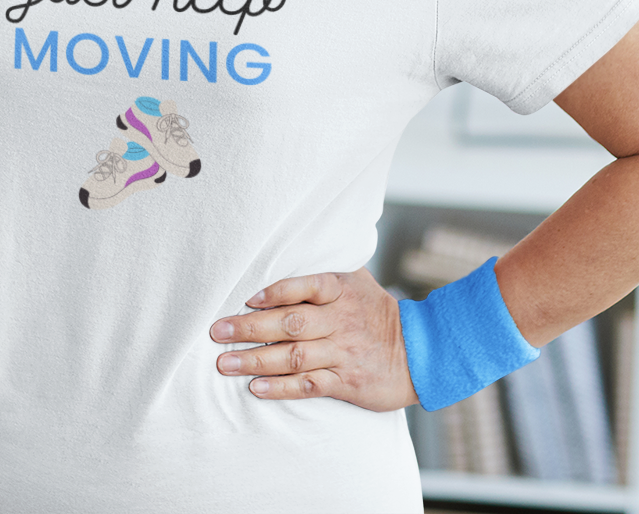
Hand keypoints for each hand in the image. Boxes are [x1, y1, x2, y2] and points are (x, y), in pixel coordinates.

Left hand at [208, 267, 416, 410]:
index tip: (247, 299)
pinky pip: (309, 384)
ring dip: (255, 361)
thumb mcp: (358, 282)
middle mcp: (340, 321)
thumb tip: (287, 249)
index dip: (275, 292)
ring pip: (293, 356)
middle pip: (289, 323)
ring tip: (225, 364)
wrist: (421, 353)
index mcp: (341, 292)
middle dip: (250, 328)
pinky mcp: (346, 381)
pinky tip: (256, 388)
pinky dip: (281, 387)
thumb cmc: (378, 313)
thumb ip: (323, 271)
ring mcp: (342, 353)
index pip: (305, 286)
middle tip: (217, 331)